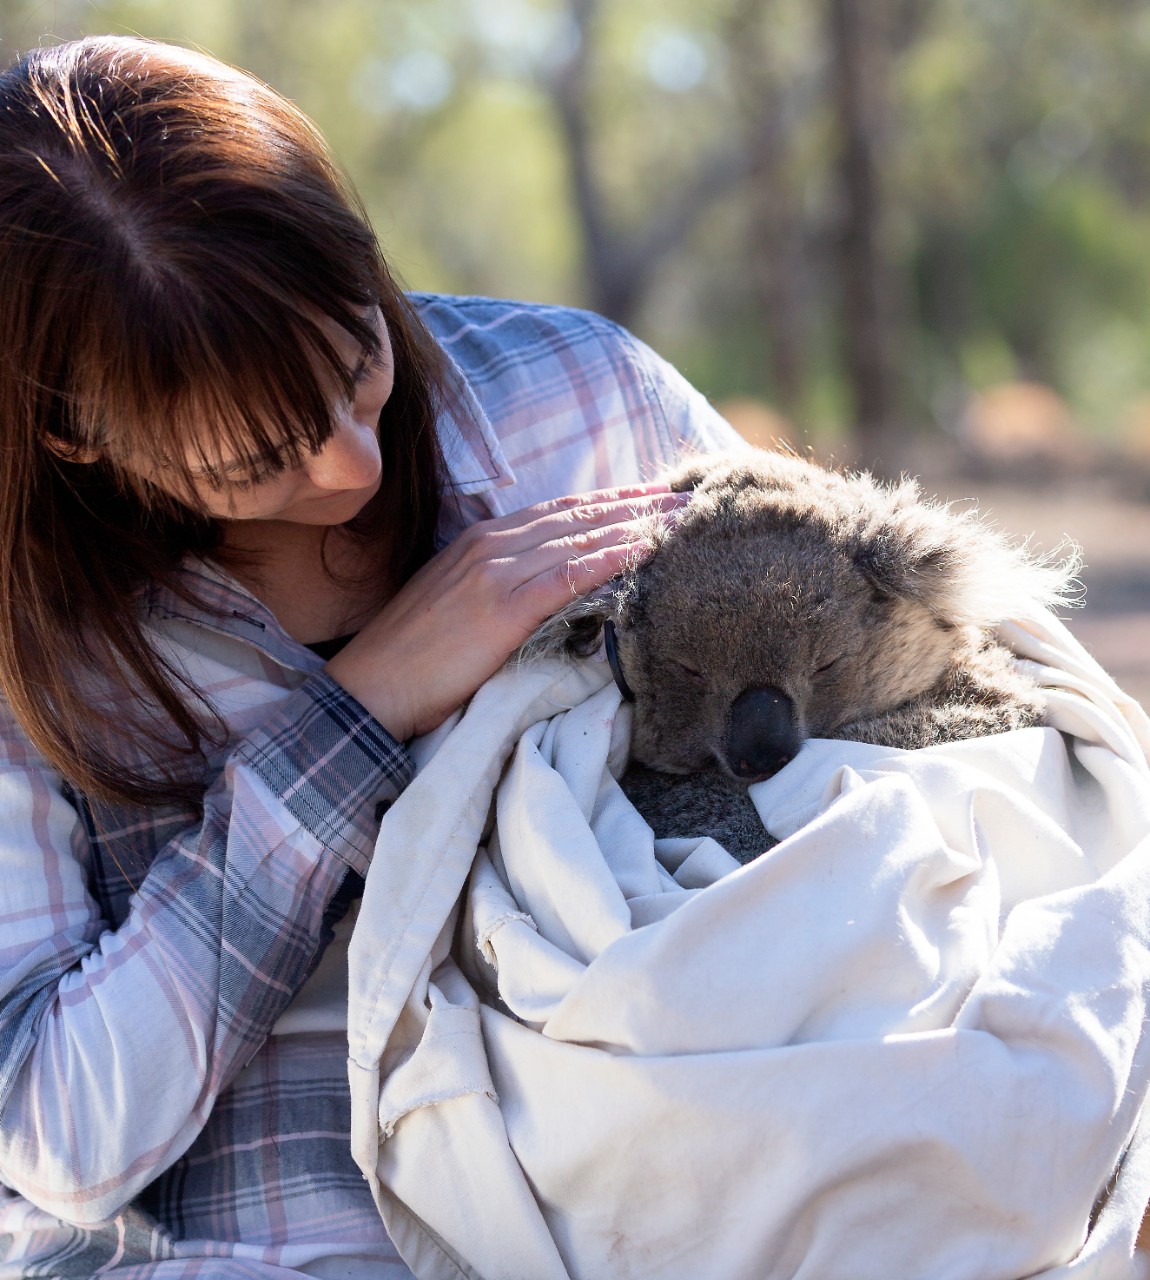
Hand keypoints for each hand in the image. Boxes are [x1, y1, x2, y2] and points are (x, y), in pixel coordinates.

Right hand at [324, 483, 686, 739]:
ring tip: (687, 521)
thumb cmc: (411, 658)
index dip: (613, 501)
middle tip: (692, 499)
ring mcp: (496, 571)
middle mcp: (492, 545)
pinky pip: (568, 574)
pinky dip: (610, 558)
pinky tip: (647, 550)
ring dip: (639, 525)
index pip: (562, 512)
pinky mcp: (502, 606)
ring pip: (582, 537)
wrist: (368, 690)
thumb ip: (499, 587)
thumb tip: (546, 592)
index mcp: (482, 542)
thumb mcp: (457, 606)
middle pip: (581, 515)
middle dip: (640, 505)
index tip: (657, 496)